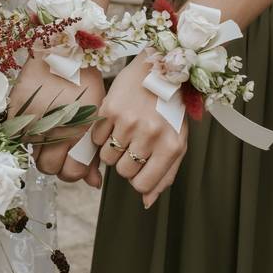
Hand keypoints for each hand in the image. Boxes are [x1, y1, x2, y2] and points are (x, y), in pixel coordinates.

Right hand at [8, 56, 104, 185]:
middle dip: (57, 165)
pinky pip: (17, 137)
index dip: (74, 172)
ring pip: (33, 156)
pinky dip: (26, 136)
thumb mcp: (96, 116)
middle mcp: (54, 132)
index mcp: (79, 133)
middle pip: (49, 169)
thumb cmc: (86, 81)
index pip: (71, 173)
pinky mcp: (17, 112)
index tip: (75, 161)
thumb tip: (94, 184)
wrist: (63, 50)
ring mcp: (33, 122)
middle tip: (61, 152)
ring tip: (49, 136)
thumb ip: (94, 152)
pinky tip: (36, 125)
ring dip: (41, 152)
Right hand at [90, 53, 187, 207]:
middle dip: (125, 163)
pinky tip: (115, 122)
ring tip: (124, 132)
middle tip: (133, 145)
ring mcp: (128, 122)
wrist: (157, 70)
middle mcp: (150, 134)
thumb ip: (165, 174)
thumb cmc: (168, 111)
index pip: (143, 184)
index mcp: (171, 146)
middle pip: (123, 171)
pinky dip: (101, 135)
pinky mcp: (109, 110)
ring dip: (112, 150)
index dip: (137, 179)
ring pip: (106, 157)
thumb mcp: (176, 142)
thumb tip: (146, 202)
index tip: (140, 166)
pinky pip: (96, 139)